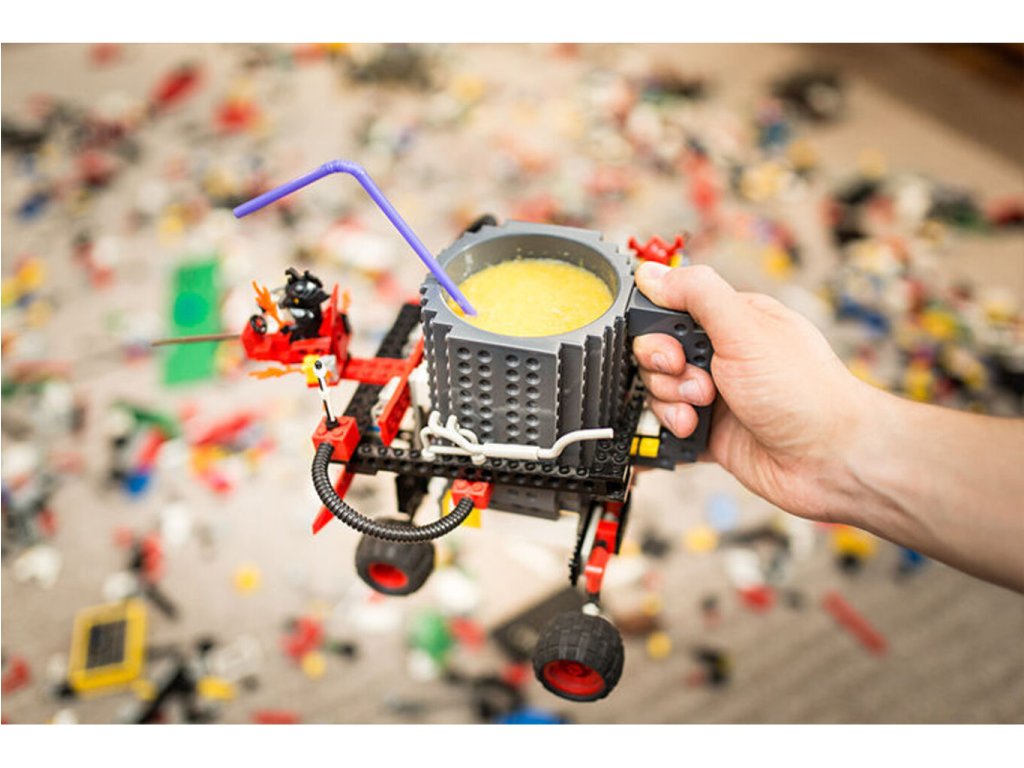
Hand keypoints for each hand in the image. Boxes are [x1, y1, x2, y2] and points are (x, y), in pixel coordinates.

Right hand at [632, 262, 872, 520]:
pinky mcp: (709, 431)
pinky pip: (667, 424)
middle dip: (663, 366)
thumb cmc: (804, 392)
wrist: (829, 460)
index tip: (669, 340)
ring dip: (669, 399)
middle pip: (658, 349)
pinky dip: (672, 427)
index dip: (658, 324)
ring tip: (700, 408)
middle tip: (686, 373)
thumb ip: (697, 294)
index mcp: (733, 320)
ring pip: (659, 388)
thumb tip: (651, 273)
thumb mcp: (746, 330)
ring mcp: (715, 394)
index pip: (673, 307)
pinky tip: (693, 430)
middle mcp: (722, 355)